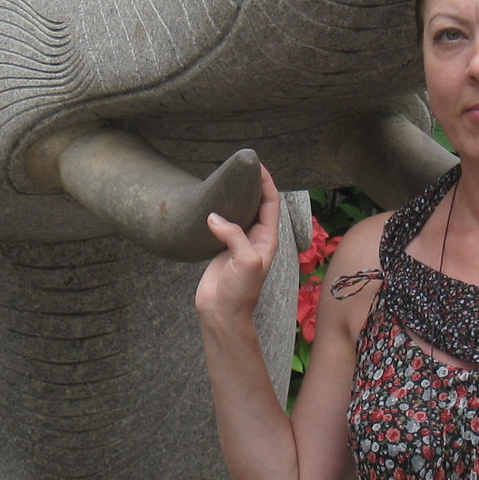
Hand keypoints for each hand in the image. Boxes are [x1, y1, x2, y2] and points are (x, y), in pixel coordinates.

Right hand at [196, 165, 282, 320]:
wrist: (222, 313)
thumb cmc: (241, 292)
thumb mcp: (246, 261)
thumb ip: (235, 236)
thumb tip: (214, 217)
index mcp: (267, 239)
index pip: (271, 203)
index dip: (266, 183)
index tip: (257, 166)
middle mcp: (255, 238)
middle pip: (255, 204)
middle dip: (250, 186)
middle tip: (237, 167)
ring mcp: (238, 243)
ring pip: (237, 213)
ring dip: (232, 197)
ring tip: (222, 180)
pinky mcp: (221, 248)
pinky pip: (220, 224)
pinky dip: (216, 212)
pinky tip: (207, 203)